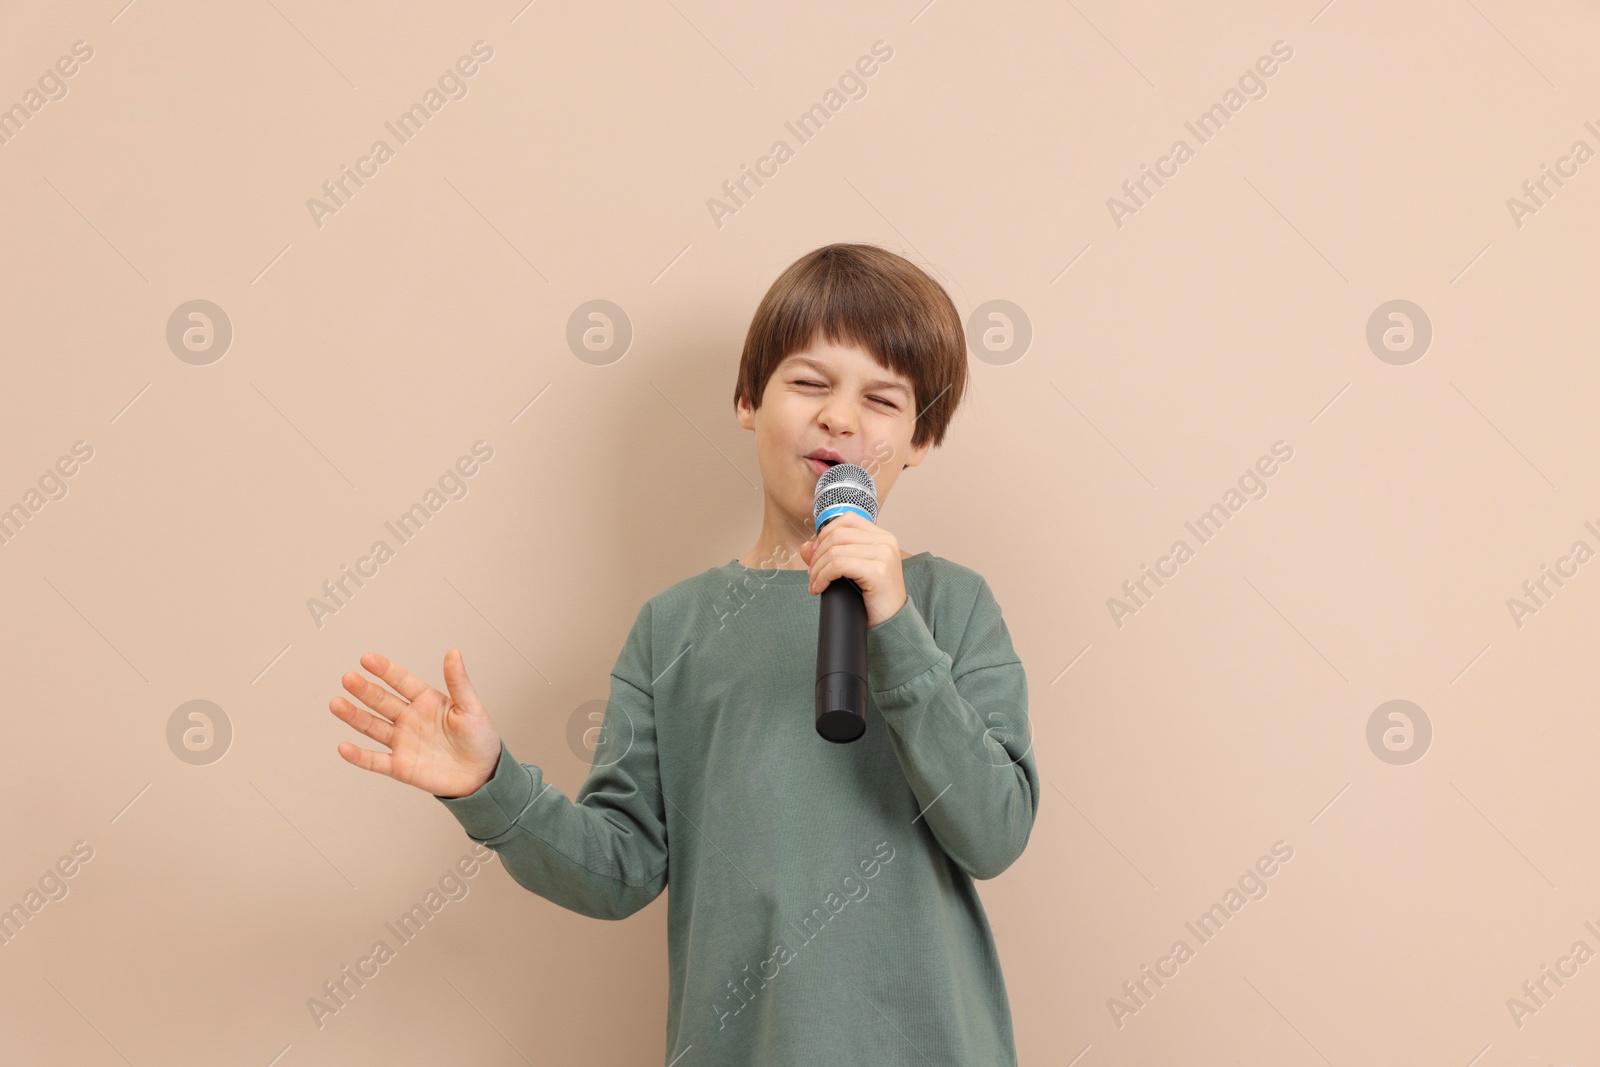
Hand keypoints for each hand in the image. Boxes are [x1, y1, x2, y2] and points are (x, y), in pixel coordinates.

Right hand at [329, 649, 501, 798]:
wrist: (482, 775)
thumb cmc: (479, 738)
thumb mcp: (471, 707)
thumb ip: (458, 682)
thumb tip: (453, 652)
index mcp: (427, 701)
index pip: (402, 681)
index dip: (385, 670)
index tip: (367, 659)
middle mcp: (410, 719)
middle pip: (382, 701)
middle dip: (365, 690)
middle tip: (348, 678)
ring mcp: (403, 742)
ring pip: (373, 727)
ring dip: (354, 716)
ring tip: (336, 704)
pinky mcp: (400, 766)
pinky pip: (375, 761)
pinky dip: (359, 756)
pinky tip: (344, 747)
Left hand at [798, 512, 908, 628]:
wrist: (893, 624)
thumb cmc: (873, 599)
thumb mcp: (850, 572)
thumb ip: (829, 555)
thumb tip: (805, 546)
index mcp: (882, 537)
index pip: (847, 520)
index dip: (825, 534)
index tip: (816, 555)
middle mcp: (886, 541)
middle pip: (838, 535)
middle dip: (817, 555)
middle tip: (812, 574)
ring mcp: (884, 554)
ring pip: (835, 550)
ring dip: (817, 569)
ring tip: (815, 584)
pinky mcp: (878, 570)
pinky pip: (838, 565)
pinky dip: (823, 577)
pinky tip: (819, 589)